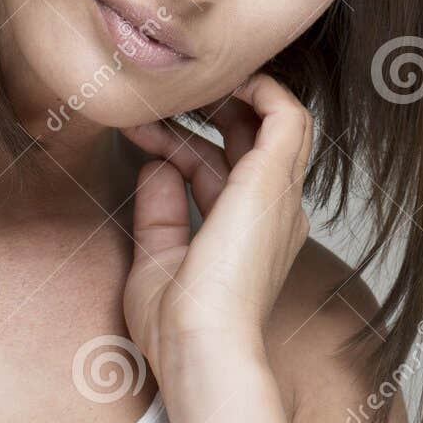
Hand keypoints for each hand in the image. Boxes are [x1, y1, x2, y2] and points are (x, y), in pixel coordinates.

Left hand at [118, 71, 313, 370]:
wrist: (200, 344)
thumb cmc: (178, 324)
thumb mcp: (156, 257)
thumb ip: (159, 210)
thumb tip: (156, 165)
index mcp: (249, 235)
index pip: (217, 170)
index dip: (176, 143)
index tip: (134, 131)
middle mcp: (273, 213)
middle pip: (248, 140)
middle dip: (207, 109)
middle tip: (161, 94)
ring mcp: (279, 196)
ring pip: (273, 121)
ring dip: (232, 92)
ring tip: (189, 78)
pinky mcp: (275, 180)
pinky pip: (288, 115)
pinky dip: (262, 88)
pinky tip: (222, 79)